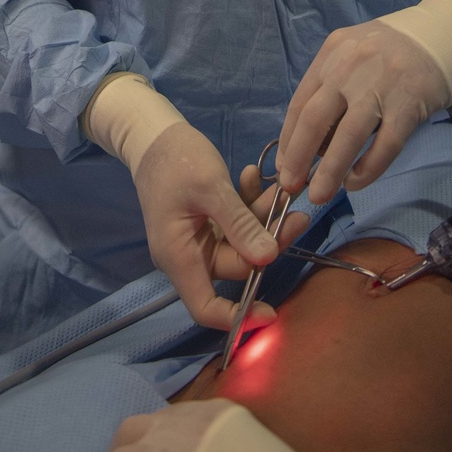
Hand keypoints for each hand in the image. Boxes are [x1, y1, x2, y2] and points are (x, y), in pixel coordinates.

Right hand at [134, 123, 309, 328]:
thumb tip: (269, 259)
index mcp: (179, 256)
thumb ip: (239, 224)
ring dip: (263, 219)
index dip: (238, 316)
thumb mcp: (210, 189)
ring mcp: (200, 238)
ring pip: (242, 243)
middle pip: (236, 267)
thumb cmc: (175, 161)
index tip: (272, 313)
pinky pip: (236, 224)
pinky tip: (255, 176)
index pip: (206, 307)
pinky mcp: (209, 221)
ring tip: (284, 190)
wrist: (154, 135)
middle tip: (298, 216)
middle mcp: (189, 255)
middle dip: (267, 243)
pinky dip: (249, 205)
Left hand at [277, 18, 450, 204]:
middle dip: (299, 158)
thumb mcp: (353, 56)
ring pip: (348, 136)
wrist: (444, 33)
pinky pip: (385, 145)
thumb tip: (313, 144)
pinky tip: (356, 181)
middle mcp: (350, 66)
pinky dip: (367, 168)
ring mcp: (381, 84)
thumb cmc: (392, 51)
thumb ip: (332, 88)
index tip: (285, 168)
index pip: (300, 103)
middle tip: (292, 186)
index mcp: (332, 53)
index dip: (289, 141)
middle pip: (315, 119)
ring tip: (320, 194)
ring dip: (330, 171)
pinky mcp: (409, 103)